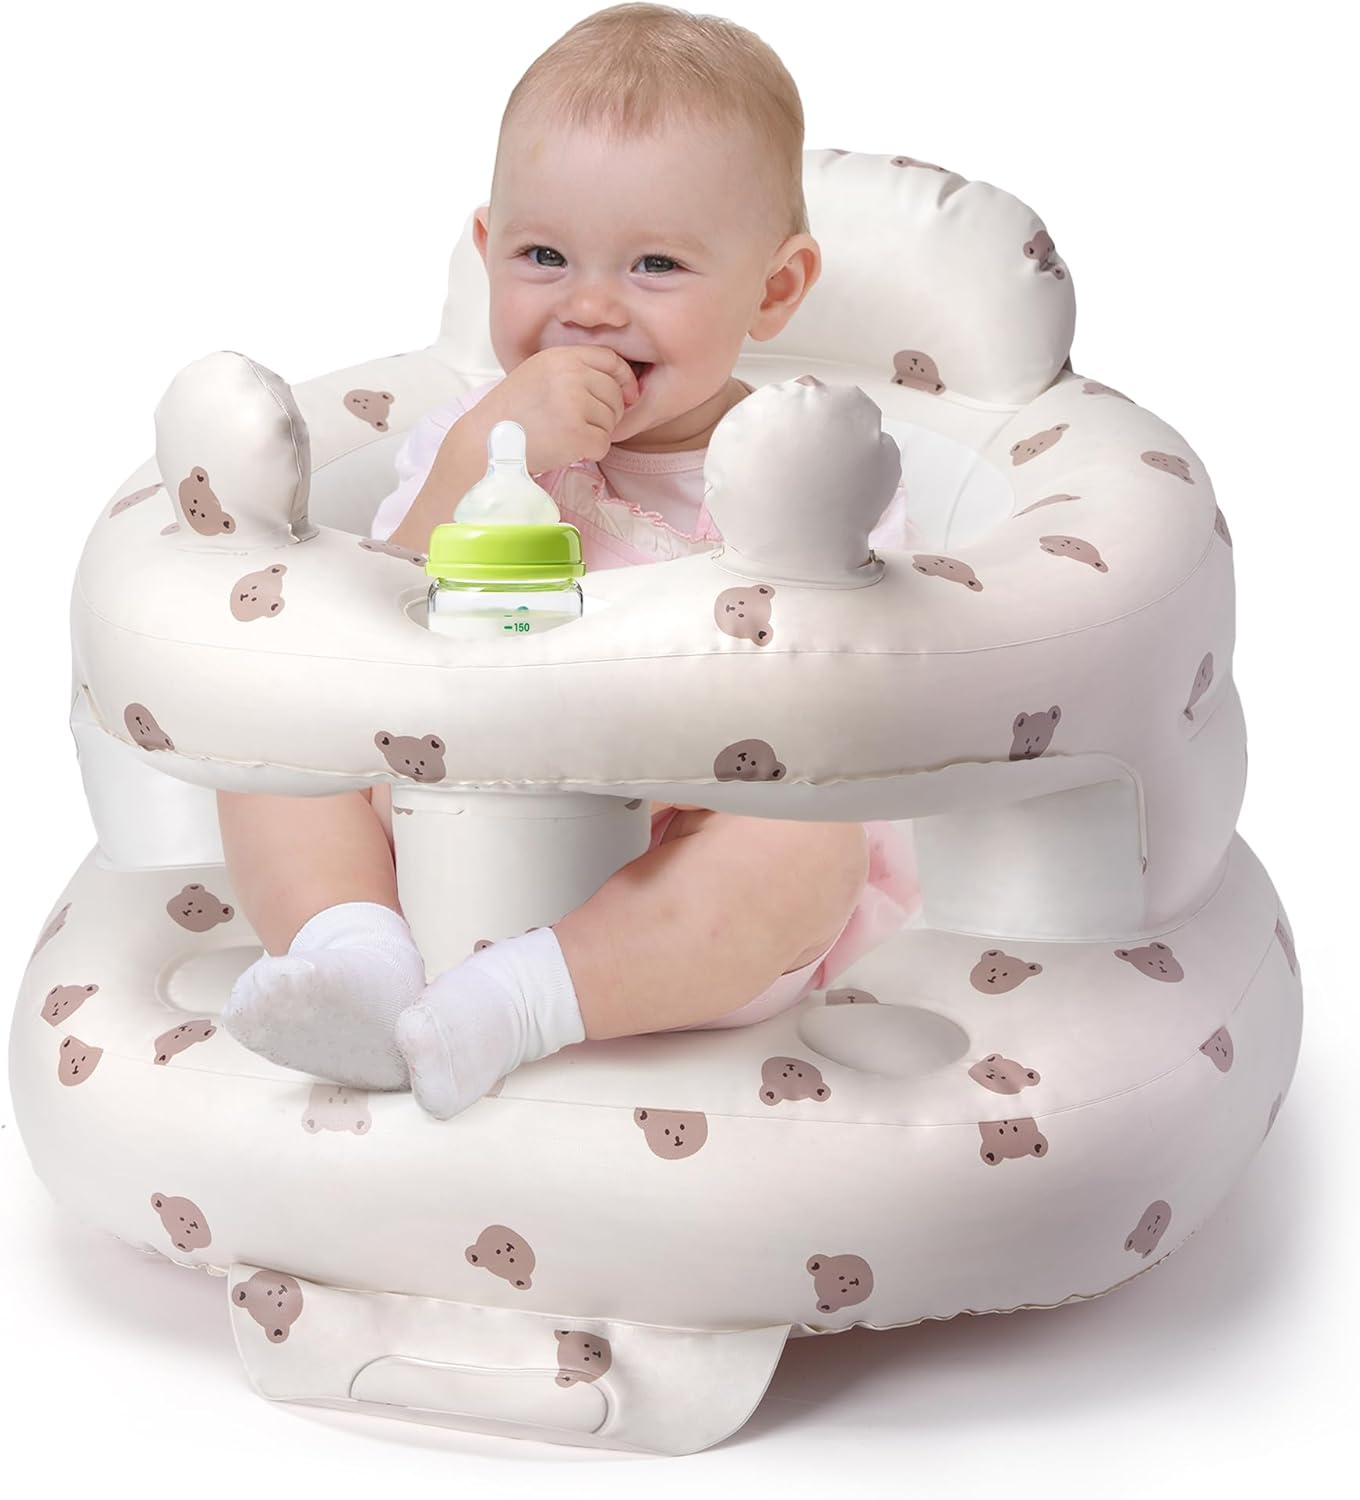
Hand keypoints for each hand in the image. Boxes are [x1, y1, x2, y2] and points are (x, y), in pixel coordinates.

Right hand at [473, 347, 640, 473]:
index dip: (625, 379)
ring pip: (611, 421)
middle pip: (615, 393)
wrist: (485, 442)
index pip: (610, 360)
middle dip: (609, 413)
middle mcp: (570, 375)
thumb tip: (619, 384)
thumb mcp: (538, 375)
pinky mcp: (576, 433)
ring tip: (566, 435)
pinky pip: (603, 444)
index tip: (627, 396)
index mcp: (560, 357)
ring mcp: (573, 403)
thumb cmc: (511, 413)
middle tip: (585, 425)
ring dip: (596, 433)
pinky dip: (590, 452)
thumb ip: (572, 372)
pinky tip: (567, 449)